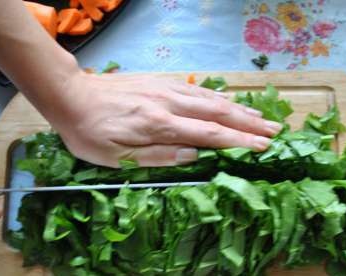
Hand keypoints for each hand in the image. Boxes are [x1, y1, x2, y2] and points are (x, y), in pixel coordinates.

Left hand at [43, 72, 281, 167]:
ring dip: (238, 108)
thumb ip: (158, 156)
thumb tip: (194, 155)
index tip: (263, 147)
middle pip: (217, 113)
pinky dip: (216, 96)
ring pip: (209, 99)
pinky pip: (194, 90)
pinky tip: (227, 100)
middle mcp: (167, 104)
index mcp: (158, 125)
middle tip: (275, 131)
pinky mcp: (159, 83)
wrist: (70, 96)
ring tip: (261, 116)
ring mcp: (165, 90)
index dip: (239, 141)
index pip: (209, 134)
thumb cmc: (89, 132)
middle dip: (248, 123)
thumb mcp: (116, 157)